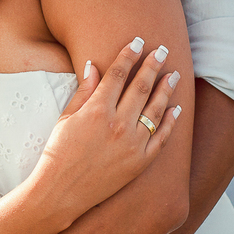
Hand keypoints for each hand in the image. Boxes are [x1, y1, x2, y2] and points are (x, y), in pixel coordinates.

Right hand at [37, 38, 182, 217]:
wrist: (61, 191)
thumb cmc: (58, 153)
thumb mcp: (66, 118)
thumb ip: (84, 92)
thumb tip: (93, 66)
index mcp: (97, 110)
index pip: (118, 74)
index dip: (129, 55)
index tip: (138, 41)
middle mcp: (118, 124)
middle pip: (140, 87)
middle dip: (152, 65)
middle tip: (163, 50)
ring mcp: (132, 144)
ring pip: (155, 109)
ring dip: (166, 89)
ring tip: (174, 75)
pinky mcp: (140, 162)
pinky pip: (161, 138)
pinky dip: (170, 122)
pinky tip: (176, 109)